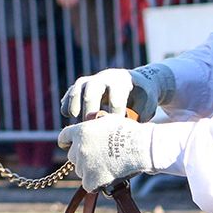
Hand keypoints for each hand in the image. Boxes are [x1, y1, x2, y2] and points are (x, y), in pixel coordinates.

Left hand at [58, 114, 154, 191]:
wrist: (139, 148)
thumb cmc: (128, 132)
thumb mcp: (108, 120)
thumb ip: (95, 124)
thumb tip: (93, 124)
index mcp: (80, 132)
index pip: (64, 138)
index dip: (67, 142)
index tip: (68, 145)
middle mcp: (78, 148)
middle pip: (72, 157)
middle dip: (82, 157)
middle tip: (97, 158)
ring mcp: (83, 165)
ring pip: (81, 171)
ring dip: (90, 170)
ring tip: (107, 166)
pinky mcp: (90, 181)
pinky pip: (88, 185)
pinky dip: (96, 184)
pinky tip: (107, 177)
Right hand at [60, 65, 175, 122]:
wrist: (139, 83)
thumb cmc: (144, 98)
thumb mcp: (146, 106)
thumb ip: (136, 117)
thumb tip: (125, 135)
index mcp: (123, 80)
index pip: (116, 93)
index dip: (115, 111)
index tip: (114, 127)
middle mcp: (106, 77)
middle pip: (93, 87)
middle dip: (91, 107)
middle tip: (90, 125)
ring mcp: (94, 80)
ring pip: (79, 86)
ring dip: (74, 102)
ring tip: (73, 117)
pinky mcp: (84, 86)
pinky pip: (72, 91)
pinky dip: (68, 102)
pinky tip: (66, 114)